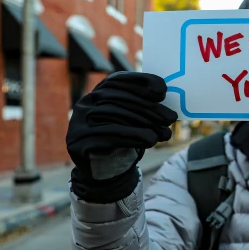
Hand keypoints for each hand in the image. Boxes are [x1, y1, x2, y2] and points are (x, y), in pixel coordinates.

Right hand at [66, 71, 176, 202]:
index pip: (118, 80)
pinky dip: (132, 137)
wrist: (104, 169)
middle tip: (171, 118)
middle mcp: (85, 103)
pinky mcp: (77, 142)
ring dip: (142, 123)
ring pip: (112, 116)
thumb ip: (147, 108)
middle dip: (148, 108)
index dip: (139, 82)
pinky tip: (150, 140)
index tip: (162, 91)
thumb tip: (169, 104)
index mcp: (98, 92)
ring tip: (164, 134)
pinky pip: (107, 136)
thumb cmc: (123, 139)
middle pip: (117, 99)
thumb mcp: (135, 120)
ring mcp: (77, 122)